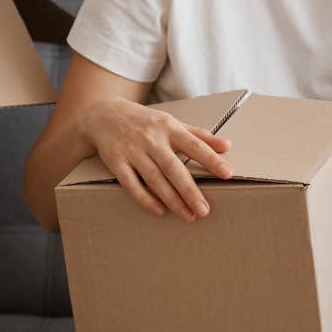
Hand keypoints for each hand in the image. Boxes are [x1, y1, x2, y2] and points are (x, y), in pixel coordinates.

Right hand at [83, 97, 233, 222]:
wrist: (104, 115)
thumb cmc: (146, 122)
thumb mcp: (172, 122)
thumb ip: (199, 135)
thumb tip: (227, 146)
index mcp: (169, 128)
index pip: (194, 145)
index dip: (211, 160)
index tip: (227, 174)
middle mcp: (152, 139)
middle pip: (173, 168)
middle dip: (190, 190)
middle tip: (204, 210)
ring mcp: (133, 151)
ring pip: (154, 179)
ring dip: (172, 200)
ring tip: (189, 216)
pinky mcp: (116, 162)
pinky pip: (131, 184)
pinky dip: (145, 199)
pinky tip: (159, 211)